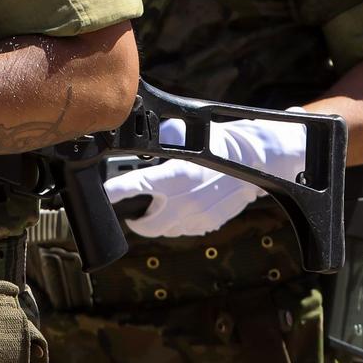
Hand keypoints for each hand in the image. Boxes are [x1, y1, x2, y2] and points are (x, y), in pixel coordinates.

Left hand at [103, 114, 307, 236]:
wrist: (257, 163)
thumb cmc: (222, 145)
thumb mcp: (189, 134)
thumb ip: (162, 137)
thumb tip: (143, 132)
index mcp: (176, 175)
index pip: (134, 186)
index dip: (115, 191)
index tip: (105, 193)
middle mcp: (184, 201)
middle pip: (146, 225)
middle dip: (136, 220)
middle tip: (132, 213)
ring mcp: (196, 217)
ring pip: (165, 230)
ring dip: (158, 223)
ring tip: (158, 209)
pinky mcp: (208, 225)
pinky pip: (184, 230)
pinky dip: (178, 223)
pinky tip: (182, 209)